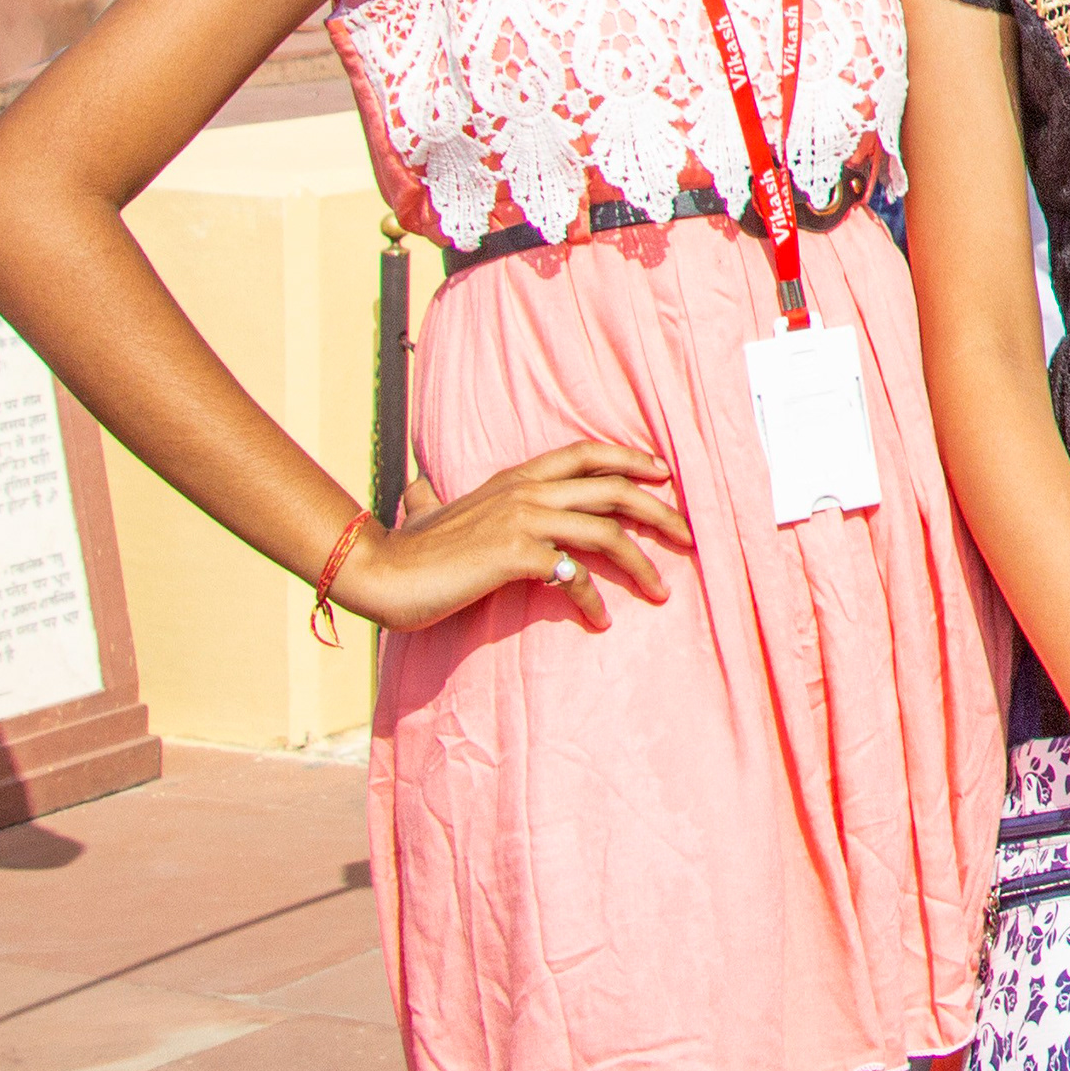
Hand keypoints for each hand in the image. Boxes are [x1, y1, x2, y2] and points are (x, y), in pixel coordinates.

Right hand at [331, 439, 689, 634]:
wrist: (380, 573)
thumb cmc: (408, 551)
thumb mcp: (431, 512)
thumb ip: (435, 499)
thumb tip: (420, 490)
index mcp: (515, 477)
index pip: (587, 451)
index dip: (631, 458)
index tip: (664, 474)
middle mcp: (525, 491)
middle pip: (614, 488)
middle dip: (660, 512)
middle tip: (689, 538)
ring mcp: (522, 520)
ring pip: (606, 531)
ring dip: (642, 563)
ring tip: (662, 590)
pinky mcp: (515, 556)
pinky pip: (573, 575)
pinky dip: (594, 599)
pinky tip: (601, 619)